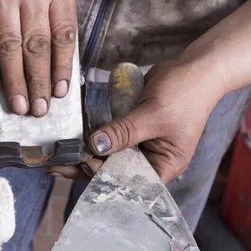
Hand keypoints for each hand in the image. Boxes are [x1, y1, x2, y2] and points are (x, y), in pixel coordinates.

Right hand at [0, 0, 76, 116]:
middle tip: (41, 109)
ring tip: (20, 106)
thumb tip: (57, 53)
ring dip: (16, 82)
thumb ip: (53, 7)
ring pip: (11, 49)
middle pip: (38, 48)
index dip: (62, 68)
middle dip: (40, 83)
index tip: (61, 91)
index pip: (63, 36)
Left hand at [51, 59, 226, 182]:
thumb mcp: (153, 115)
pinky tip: (73, 140)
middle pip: (114, 171)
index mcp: (163, 166)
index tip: (80, 166)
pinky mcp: (132, 130)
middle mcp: (152, 160)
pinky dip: (94, 139)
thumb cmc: (185, 93)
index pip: (129, 182)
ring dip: (86, 154)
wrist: (194, 67)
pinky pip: (111, 139)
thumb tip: (94, 146)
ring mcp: (141, 145)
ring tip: (58, 157)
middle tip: (56, 166)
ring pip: (109, 155)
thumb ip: (124, 132)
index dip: (104, 178)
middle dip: (87, 168)